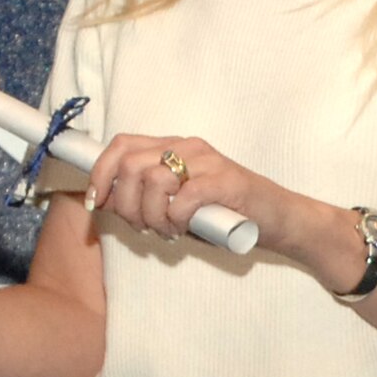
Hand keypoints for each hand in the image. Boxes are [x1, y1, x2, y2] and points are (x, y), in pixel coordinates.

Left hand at [86, 133, 270, 243]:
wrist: (278, 218)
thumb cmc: (224, 212)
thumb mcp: (178, 202)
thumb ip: (147, 197)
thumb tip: (105, 202)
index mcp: (174, 146)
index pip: (122, 145)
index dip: (100, 173)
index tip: (97, 203)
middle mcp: (188, 147)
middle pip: (131, 165)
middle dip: (126, 205)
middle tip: (143, 228)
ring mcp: (208, 162)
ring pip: (153, 180)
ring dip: (151, 216)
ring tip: (168, 231)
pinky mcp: (226, 181)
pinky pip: (184, 198)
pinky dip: (175, 219)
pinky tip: (184, 229)